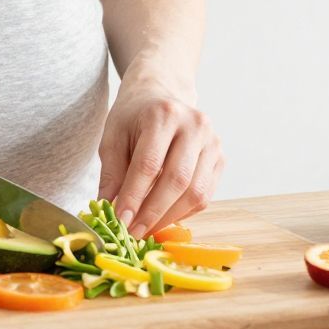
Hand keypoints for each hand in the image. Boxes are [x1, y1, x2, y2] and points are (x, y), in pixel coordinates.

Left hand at [97, 71, 221, 235]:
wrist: (162, 95)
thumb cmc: (134, 117)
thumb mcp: (113, 137)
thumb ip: (112, 174)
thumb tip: (108, 211)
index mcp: (163, 115)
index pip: (149, 164)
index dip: (134, 197)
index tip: (119, 221)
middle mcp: (195, 125)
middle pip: (177, 180)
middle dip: (153, 212)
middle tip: (133, 232)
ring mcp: (212, 141)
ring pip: (195, 192)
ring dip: (169, 217)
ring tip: (146, 228)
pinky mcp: (220, 157)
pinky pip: (205, 195)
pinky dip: (183, 212)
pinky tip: (163, 216)